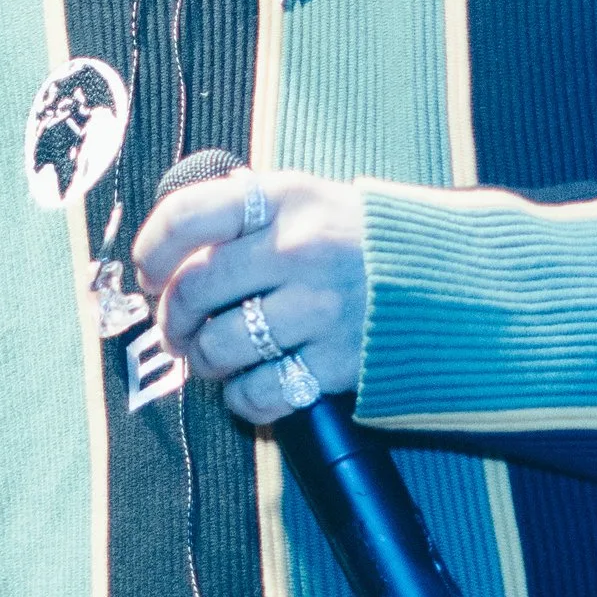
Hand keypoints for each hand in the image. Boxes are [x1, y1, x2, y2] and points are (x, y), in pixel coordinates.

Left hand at [132, 165, 369, 427]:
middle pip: (194, 289)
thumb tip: (165, 255)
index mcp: (283, 199)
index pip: (187, 216)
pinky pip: (261, 393)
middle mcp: (299, 249)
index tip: (148, 272)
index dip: (151, 250)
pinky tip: (248, 385)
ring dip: (203, 359)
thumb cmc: (356, 238)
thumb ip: (241, 216)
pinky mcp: (339, 361)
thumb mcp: (304, 199)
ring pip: (220, 345)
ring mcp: (320, 308)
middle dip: (171, 317)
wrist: (448, 275)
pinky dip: (242, 398)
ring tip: (214, 355)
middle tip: (177, 327)